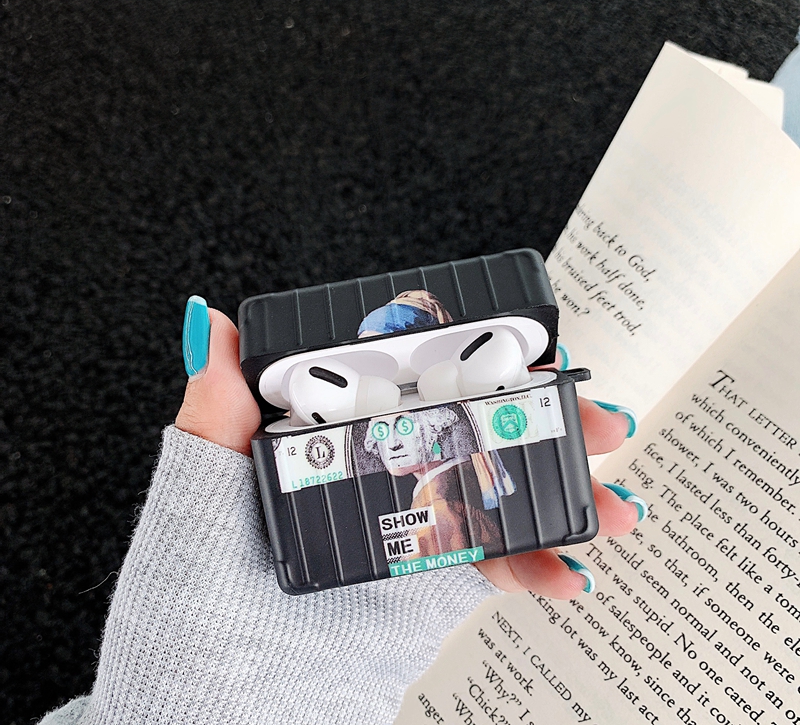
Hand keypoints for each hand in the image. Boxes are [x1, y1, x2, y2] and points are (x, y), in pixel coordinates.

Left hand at [176, 307, 641, 597]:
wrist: (217, 685)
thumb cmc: (196, 578)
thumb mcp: (205, 478)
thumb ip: (216, 403)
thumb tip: (214, 323)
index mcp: (341, 427)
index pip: (421, 378)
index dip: (486, 363)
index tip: (538, 359)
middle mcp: (383, 466)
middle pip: (481, 430)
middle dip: (552, 424)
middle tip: (601, 422)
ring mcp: (411, 521)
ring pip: (502, 493)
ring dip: (567, 496)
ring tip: (615, 508)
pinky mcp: (426, 577)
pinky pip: (491, 563)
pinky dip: (536, 568)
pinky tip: (566, 573)